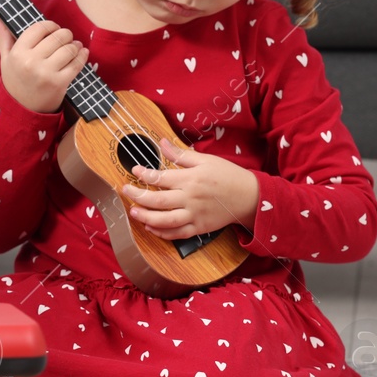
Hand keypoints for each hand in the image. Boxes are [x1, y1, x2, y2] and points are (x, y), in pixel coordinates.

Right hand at [0, 14, 87, 114]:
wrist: (22, 110)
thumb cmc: (15, 81)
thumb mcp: (6, 59)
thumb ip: (3, 36)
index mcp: (17, 53)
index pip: (39, 27)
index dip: (50, 25)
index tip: (53, 29)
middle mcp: (30, 62)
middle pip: (57, 36)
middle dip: (65, 34)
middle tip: (65, 38)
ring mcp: (46, 73)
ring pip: (69, 48)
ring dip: (75, 45)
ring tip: (73, 47)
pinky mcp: (59, 83)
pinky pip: (77, 63)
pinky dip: (82, 56)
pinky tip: (81, 53)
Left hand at [119, 137, 259, 238]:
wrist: (250, 196)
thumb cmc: (228, 175)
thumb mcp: (206, 160)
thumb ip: (181, 154)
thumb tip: (162, 142)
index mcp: (190, 179)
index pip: (160, 177)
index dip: (143, 174)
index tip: (134, 171)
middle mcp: (190, 198)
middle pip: (157, 200)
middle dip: (137, 196)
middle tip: (126, 192)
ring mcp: (194, 215)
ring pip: (164, 221)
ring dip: (145, 218)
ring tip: (133, 212)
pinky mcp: (200, 228)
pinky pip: (177, 234)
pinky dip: (162, 233)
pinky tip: (151, 228)